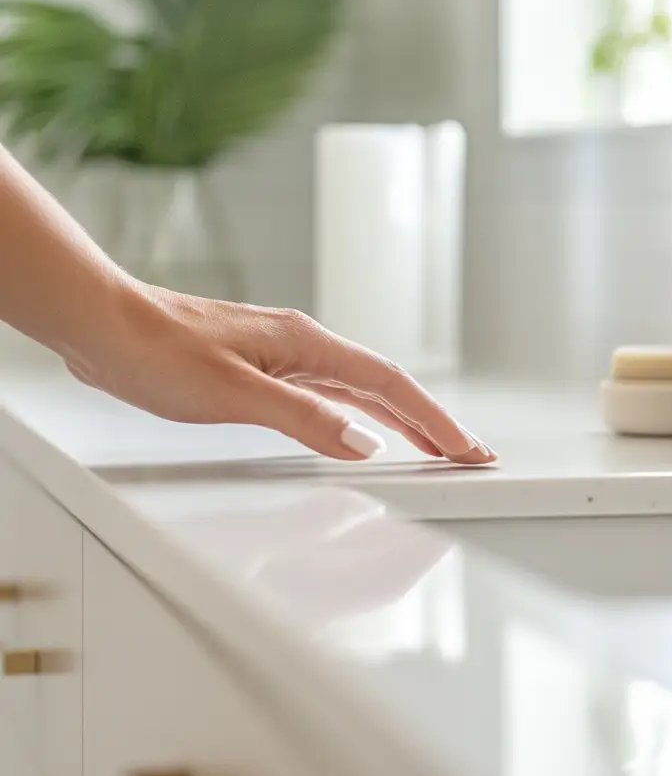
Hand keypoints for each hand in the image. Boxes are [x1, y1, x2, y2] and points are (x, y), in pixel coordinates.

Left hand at [65, 283, 496, 463]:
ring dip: (397, 420)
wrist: (101, 323)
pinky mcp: (258, 371)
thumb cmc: (155, 348)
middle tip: (467, 452)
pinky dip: (355, 417)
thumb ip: (303, 418)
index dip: (433, 419)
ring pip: (356, 393)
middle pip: (383, 387)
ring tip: (430, 446)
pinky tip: (357, 431)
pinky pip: (325, 397)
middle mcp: (301, 346)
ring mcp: (281, 357)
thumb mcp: (233, 393)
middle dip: (429, 421)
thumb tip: (363, 443)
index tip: (465, 448)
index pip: (389, 384)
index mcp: (305, 344)